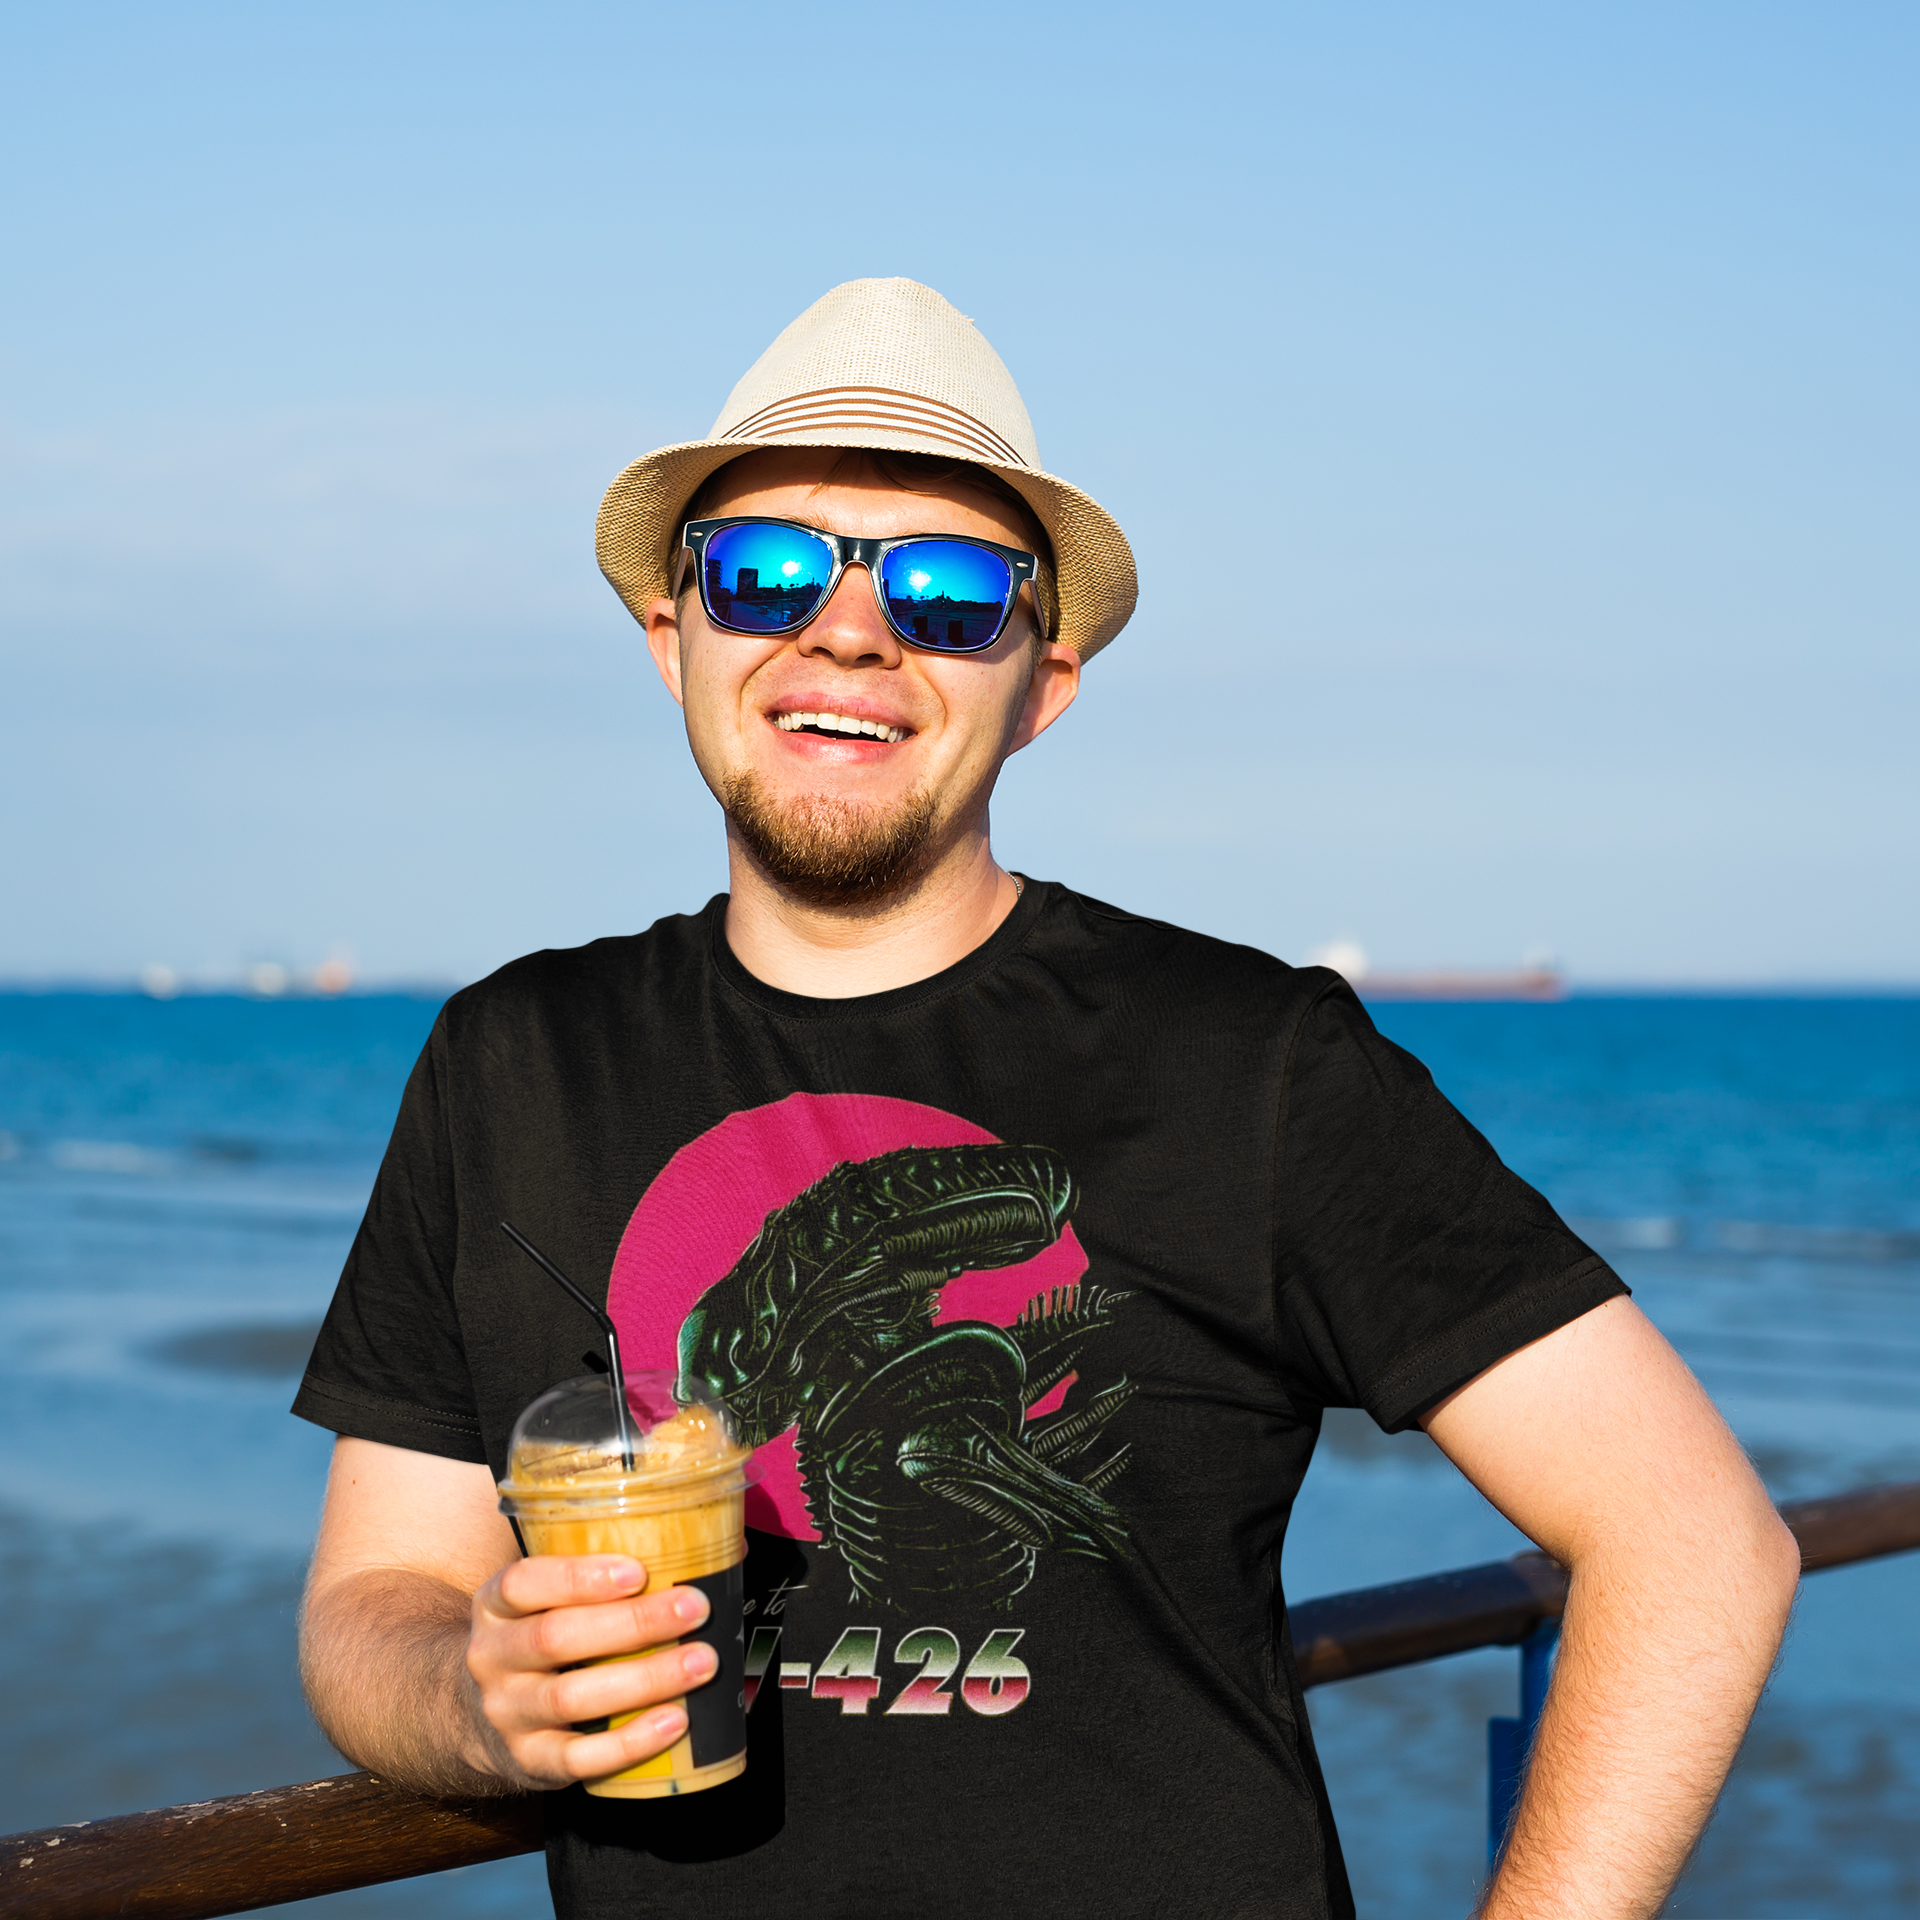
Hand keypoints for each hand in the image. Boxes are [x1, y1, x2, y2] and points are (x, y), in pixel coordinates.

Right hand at [462, 1555, 716, 1788]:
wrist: (483, 1715)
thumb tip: (719, 1547)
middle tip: (694, 1610)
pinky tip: (674, 1720)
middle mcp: (492, 1658)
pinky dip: (630, 1742)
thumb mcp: (550, 1599)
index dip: (577, 1577)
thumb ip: (612, 1573)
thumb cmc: (544, 1636)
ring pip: (570, 1698)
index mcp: (497, 1605)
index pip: (522, 1583)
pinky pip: (579, 1757)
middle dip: (632, 1624)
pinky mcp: (530, 1761)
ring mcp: (506, 1714)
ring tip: (700, 1663)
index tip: (638, 1571)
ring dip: (643, 1679)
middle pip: (554, 1638)